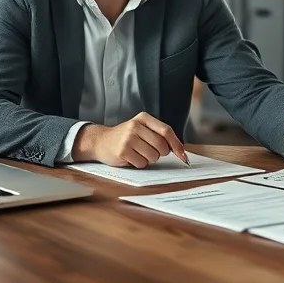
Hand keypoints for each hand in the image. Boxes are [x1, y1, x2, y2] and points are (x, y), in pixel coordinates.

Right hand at [73, 112, 188, 168]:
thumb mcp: (141, 129)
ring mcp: (128, 138)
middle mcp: (136, 126)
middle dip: (160, 154)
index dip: (176, 144)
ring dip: (149, 159)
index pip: (166, 130)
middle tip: (150, 151)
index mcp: (143, 118)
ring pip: (153, 156)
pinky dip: (139, 163)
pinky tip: (131, 157)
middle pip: (162, 146)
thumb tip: (180, 150)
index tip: (182, 154)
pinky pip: (142, 163)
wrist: (101, 141)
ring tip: (138, 153)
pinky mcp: (123, 151)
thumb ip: (158, 135)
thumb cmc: (125, 137)